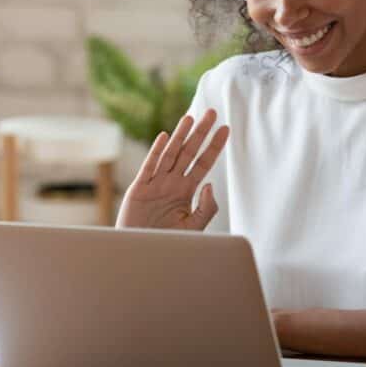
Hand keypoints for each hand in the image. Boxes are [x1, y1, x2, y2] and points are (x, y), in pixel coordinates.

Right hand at [115, 108, 229, 230]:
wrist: (143, 253)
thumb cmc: (168, 241)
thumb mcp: (194, 227)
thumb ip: (206, 208)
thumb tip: (210, 184)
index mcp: (186, 190)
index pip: (203, 163)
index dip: (214, 146)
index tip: (226, 129)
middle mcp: (172, 182)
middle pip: (189, 152)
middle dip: (201, 133)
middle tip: (212, 113)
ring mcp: (156, 183)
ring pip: (171, 154)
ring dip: (180, 136)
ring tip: (190, 118)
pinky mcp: (140, 188)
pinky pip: (150, 167)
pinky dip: (156, 152)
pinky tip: (165, 137)